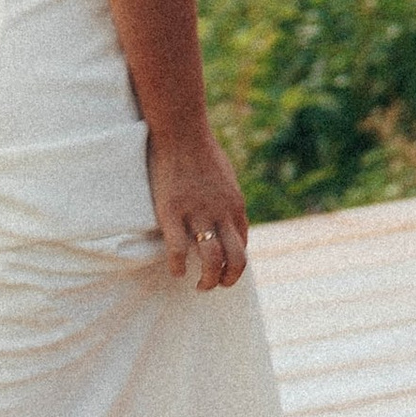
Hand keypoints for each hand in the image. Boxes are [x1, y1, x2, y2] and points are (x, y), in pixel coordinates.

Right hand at [149, 124, 248, 289]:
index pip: (243, 245)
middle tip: (215, 285)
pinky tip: (176, 271)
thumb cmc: (202, 152)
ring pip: (212, 260)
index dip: (234, 262)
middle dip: (229, 280)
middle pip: (237, 259)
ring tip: (198, 285)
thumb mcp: (226, 178)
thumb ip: (227, 200)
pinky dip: (178, 268)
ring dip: (208, 281)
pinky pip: (178, 251)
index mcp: (236, 205)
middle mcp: (222, 212)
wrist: (182, 131)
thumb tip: (228, 218)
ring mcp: (198, 213)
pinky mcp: (172, 212)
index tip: (221, 267)